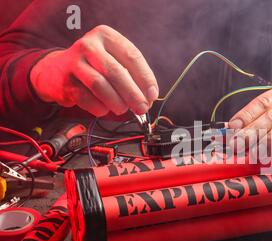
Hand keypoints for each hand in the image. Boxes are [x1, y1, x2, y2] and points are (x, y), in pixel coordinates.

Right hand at [30, 25, 158, 116]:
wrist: (54, 70)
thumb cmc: (93, 67)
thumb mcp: (113, 60)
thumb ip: (132, 75)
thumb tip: (149, 97)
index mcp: (106, 35)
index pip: (132, 56)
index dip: (145, 78)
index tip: (152, 95)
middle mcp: (89, 45)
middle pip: (116, 72)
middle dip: (133, 94)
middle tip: (142, 108)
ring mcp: (74, 61)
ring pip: (100, 85)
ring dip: (116, 102)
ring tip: (122, 109)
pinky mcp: (65, 80)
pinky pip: (86, 98)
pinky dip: (99, 108)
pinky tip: (104, 109)